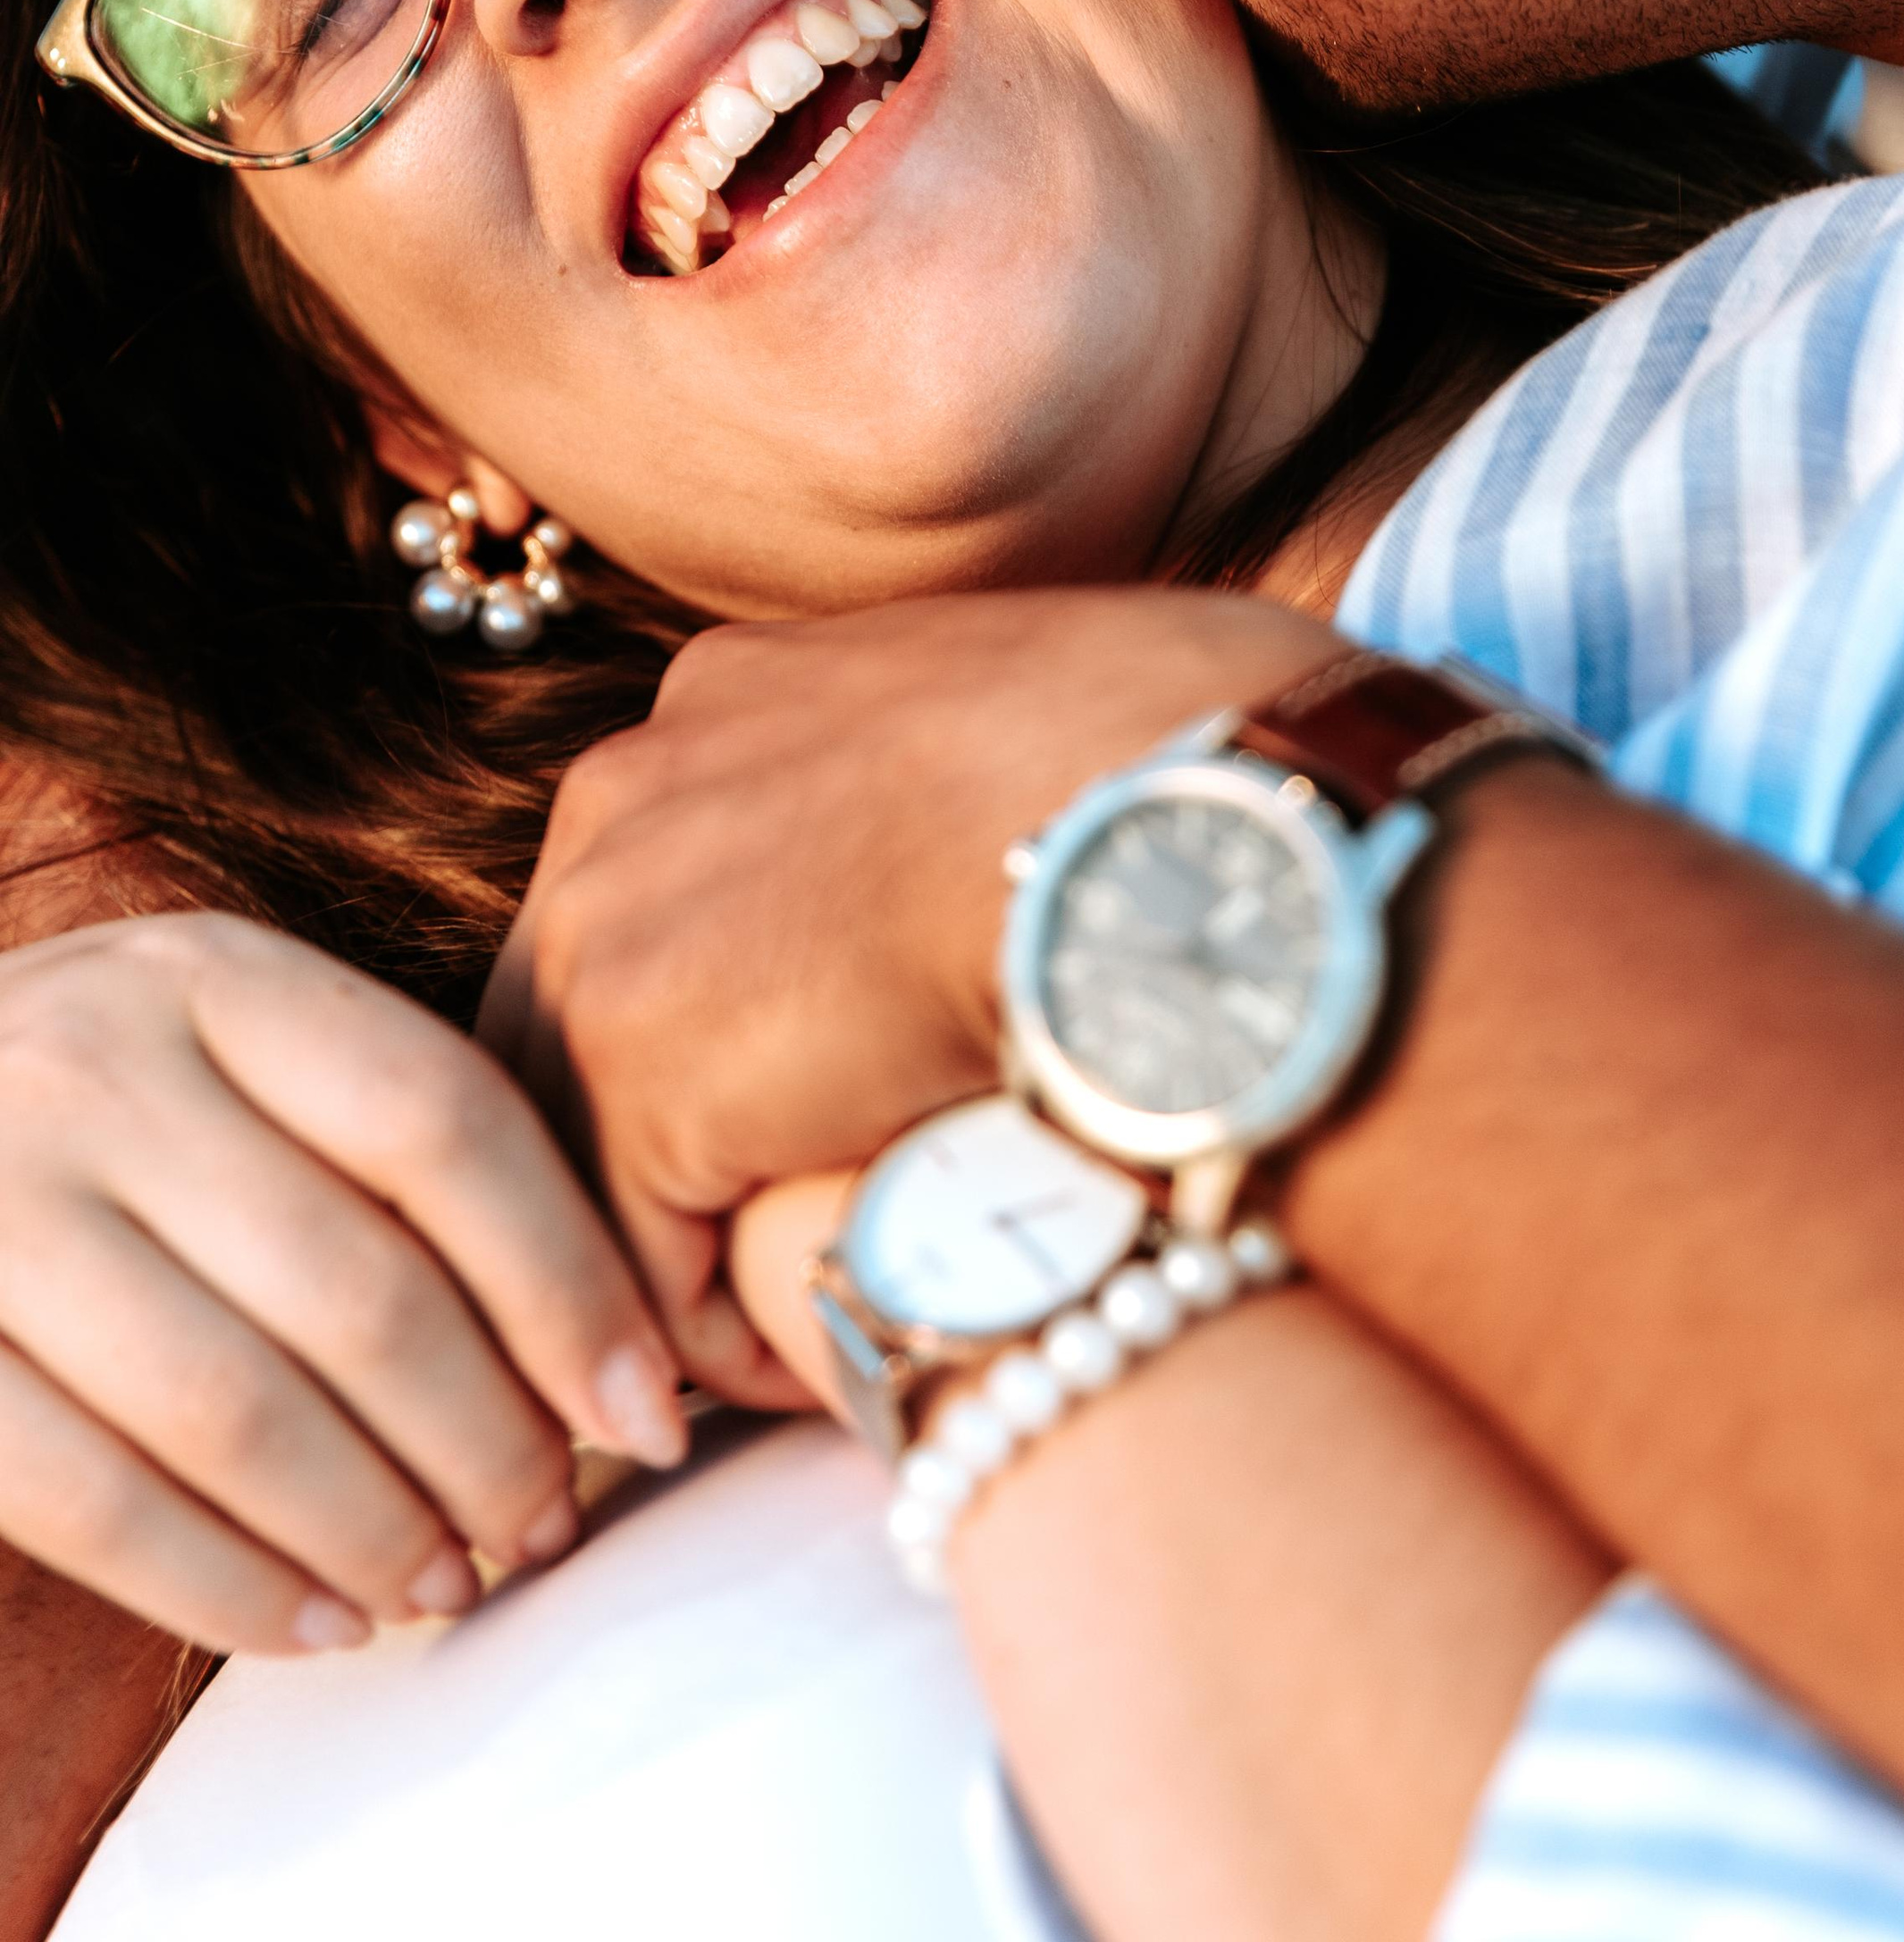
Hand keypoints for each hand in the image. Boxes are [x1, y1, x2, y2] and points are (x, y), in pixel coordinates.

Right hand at [0, 912, 688, 1655]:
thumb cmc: (115, 1113)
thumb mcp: (236, 1056)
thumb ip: (389, 1147)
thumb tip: (604, 1356)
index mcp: (216, 974)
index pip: (446, 1125)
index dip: (567, 1281)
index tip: (648, 1408)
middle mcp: (94, 1061)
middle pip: (358, 1287)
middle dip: (485, 1439)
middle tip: (547, 1524)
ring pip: (236, 1409)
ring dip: (372, 1529)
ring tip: (448, 1582)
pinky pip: (89, 1499)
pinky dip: (225, 1585)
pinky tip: (315, 1625)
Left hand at [486, 585, 1330, 1392]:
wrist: (1162, 811)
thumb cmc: (1166, 764)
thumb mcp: (999, 723)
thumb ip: (922, 791)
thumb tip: (971, 869)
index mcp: (722, 700)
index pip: (657, 894)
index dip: (720, 1022)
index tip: (813, 1109)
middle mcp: (629, 789)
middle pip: (582, 1011)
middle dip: (661, 1140)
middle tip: (768, 1247)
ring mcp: (612, 923)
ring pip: (592, 1141)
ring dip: (687, 1251)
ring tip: (805, 1324)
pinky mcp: (639, 1066)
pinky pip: (645, 1264)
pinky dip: (730, 1340)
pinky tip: (841, 1359)